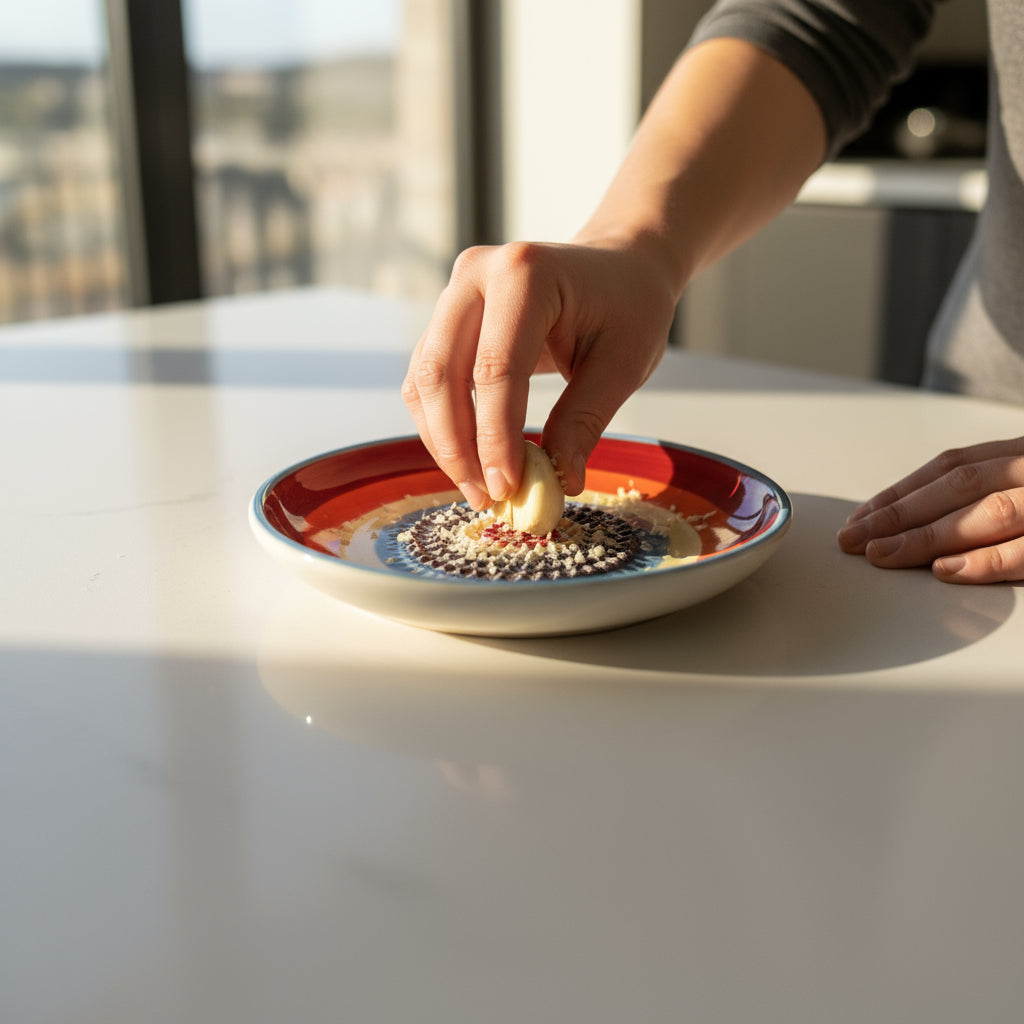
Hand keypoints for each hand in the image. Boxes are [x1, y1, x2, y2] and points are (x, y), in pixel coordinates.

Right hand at [402, 238, 677, 507]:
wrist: (618, 267)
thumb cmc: (628, 307)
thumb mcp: (624, 363)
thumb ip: (585, 419)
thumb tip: (560, 481)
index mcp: (526, 273)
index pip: (495, 368)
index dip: (495, 436)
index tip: (507, 488)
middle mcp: (476, 274)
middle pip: (441, 373)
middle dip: (457, 446)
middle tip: (485, 497)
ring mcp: (455, 293)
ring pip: (424, 380)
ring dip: (444, 441)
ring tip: (479, 488)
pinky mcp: (447, 319)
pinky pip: (427, 379)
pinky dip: (443, 425)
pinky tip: (472, 460)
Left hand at [836, 436, 1023, 582]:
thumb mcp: (1021, 479)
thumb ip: (984, 489)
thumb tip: (913, 518)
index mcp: (1022, 454)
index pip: (952, 467)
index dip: (902, 492)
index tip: (860, 516)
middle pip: (960, 486)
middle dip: (900, 514)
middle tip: (853, 538)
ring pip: (990, 513)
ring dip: (929, 536)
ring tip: (882, 554)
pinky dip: (985, 560)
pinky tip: (943, 569)